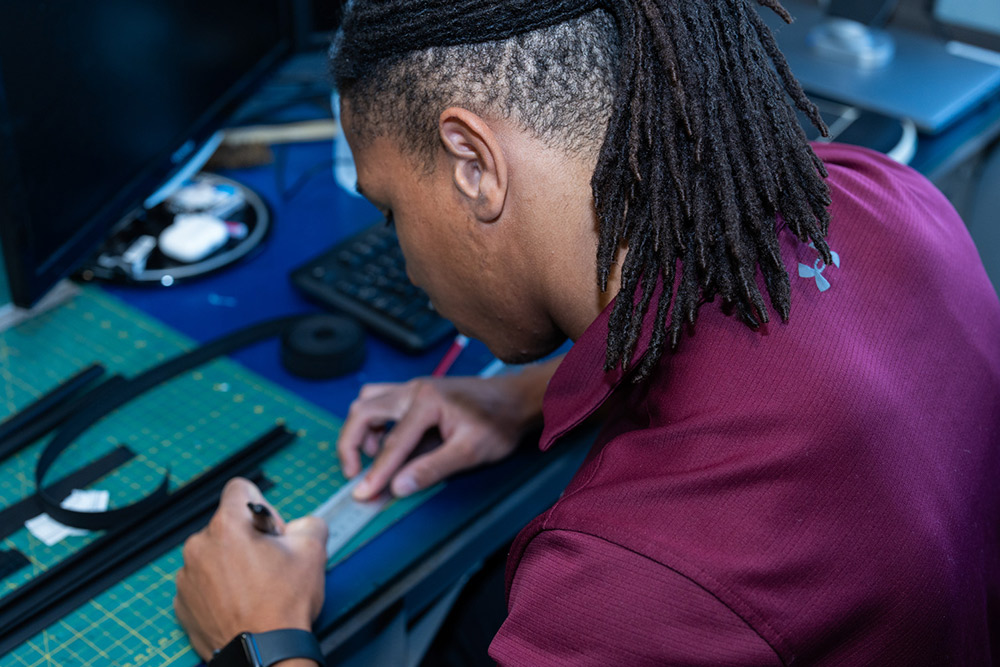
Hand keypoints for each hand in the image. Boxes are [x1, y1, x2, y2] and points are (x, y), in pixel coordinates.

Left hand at [174, 478, 328, 660]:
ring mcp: (187, 575)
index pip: (240, 488)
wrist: (264, 654)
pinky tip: (239, 603)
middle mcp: (199, 545)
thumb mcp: (313, 551)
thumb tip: (302, 525)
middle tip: (269, 564)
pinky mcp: (182, 602)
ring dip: (231, 563)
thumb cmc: (284, 606)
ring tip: (254, 589)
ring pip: (213, 553)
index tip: (271, 529)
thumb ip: (309, 523)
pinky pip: (201, 582)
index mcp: (228, 525)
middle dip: (248, 538)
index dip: (262, 505)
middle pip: (227, 524)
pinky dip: (218, 588)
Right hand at [337, 359, 559, 500]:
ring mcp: (413, 387)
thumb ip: (432, 469)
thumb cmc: (498, 424)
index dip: (375, 473)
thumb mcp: (470, 452)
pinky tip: (388, 443)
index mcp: (426, 402)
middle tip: (354, 474)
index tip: (361, 496)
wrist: (516, 400)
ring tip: (372, 457)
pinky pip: (380, 401)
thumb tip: (397, 487)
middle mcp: (413, 389)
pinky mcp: (416, 391)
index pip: (392, 443)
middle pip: (363, 411)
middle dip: (350, 444)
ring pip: (368, 401)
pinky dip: (374, 422)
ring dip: (361, 429)